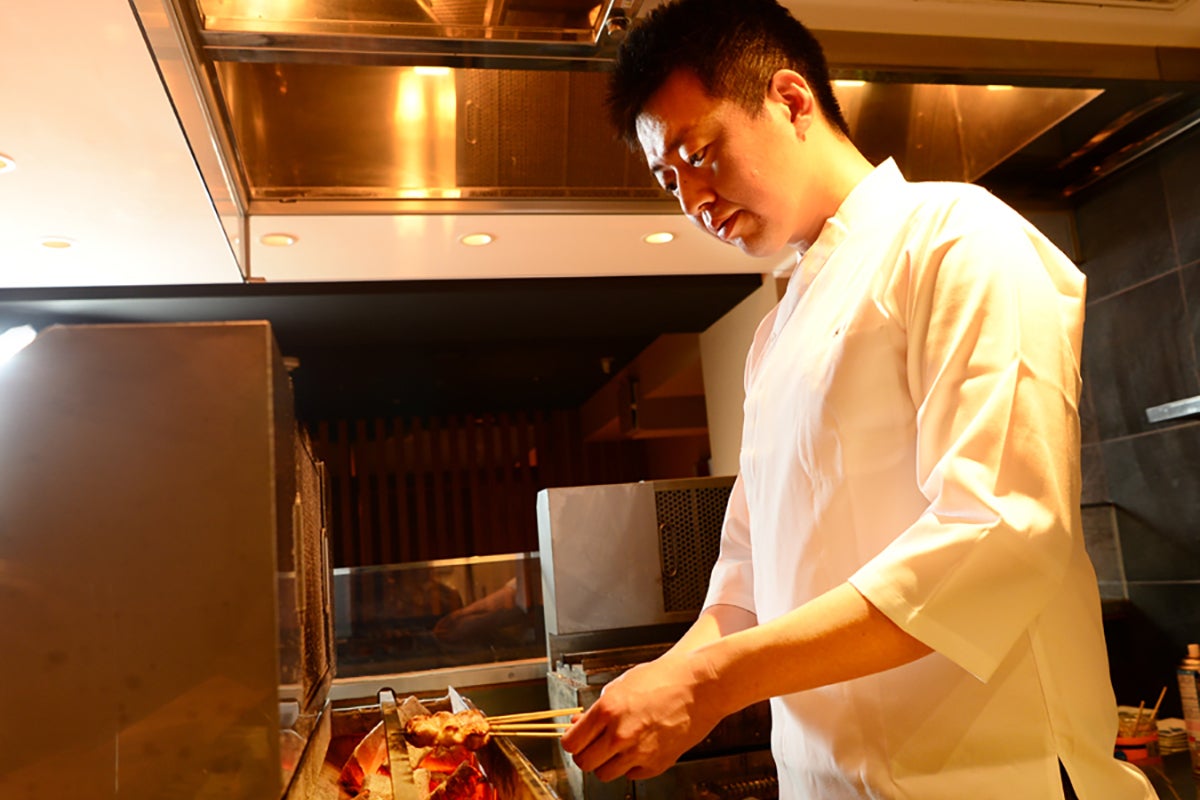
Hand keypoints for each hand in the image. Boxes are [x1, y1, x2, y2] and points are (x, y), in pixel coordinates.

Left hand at [560, 652, 725, 781]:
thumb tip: (579, 725)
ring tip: (617, 748)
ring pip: (604, 774)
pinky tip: (638, 748)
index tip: (576, 740)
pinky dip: (631, 766)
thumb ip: (598, 708)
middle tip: (593, 746)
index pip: (571, 743)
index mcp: (607, 710)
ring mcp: (639, 752)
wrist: (699, 686)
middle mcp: (620, 734)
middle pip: (584, 763)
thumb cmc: (663, 679)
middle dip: (585, 755)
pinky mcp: (656, 764)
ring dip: (606, 763)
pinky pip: (631, 775)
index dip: (572, 742)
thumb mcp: (621, 685)